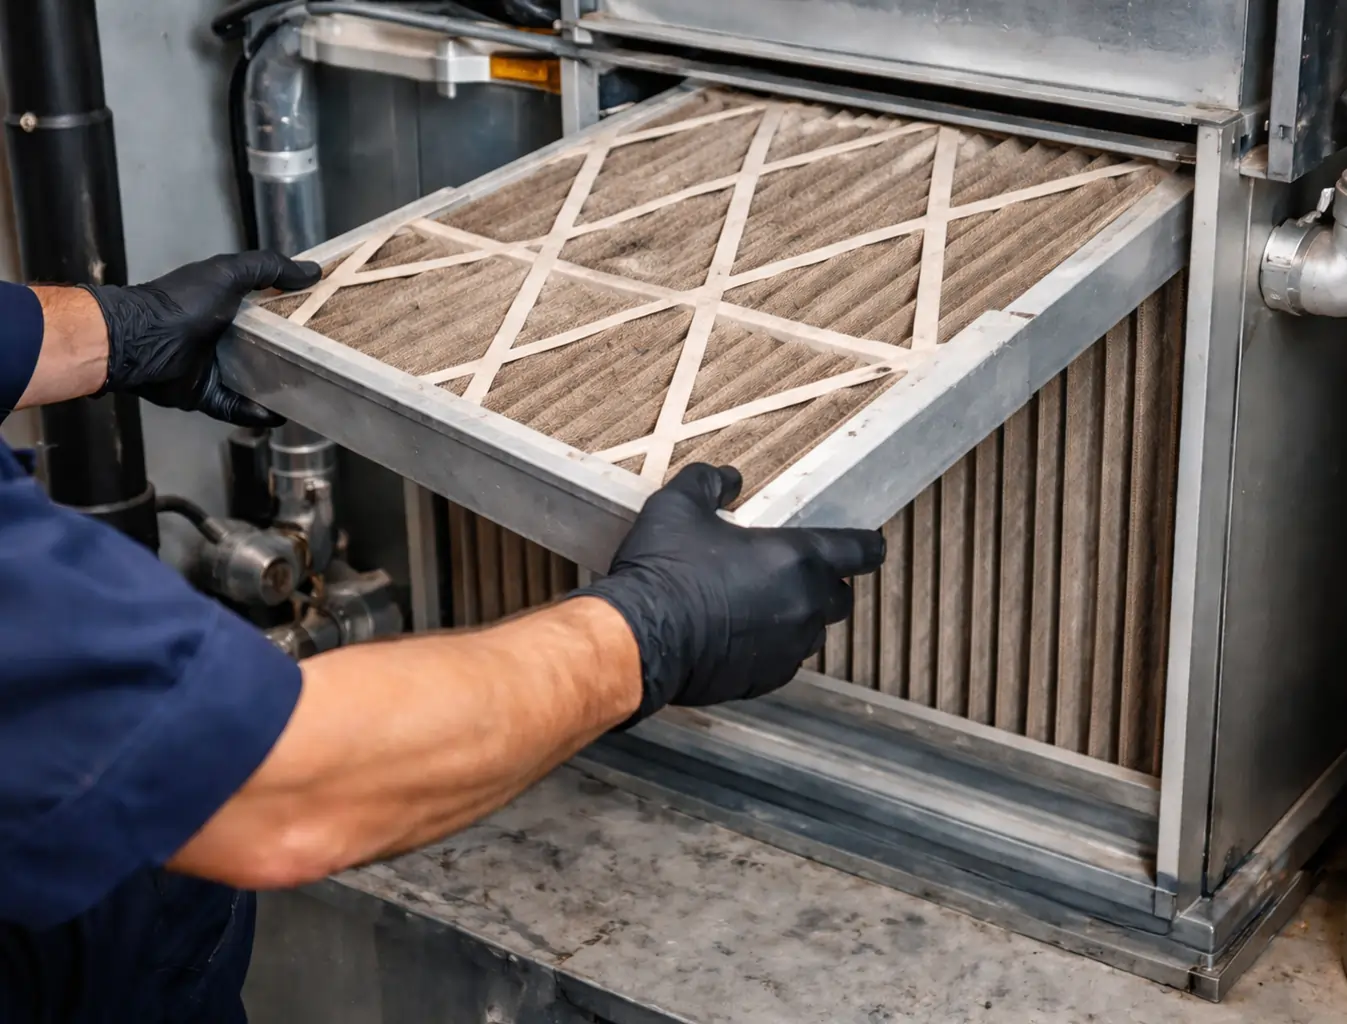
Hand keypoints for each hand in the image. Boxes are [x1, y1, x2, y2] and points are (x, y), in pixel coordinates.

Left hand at [84, 251, 320, 426]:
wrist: (140, 341)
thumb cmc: (182, 303)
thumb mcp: (228, 274)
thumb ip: (268, 268)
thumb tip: (313, 271)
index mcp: (228, 306)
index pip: (269, 310)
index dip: (295, 314)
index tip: (324, 321)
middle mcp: (223, 336)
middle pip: (266, 349)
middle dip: (293, 357)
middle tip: (323, 363)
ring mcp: (215, 367)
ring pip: (255, 382)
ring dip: (278, 389)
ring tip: (308, 394)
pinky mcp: (206, 394)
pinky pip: (237, 407)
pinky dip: (256, 414)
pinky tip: (279, 415)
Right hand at [576, 463, 885, 725]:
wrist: (640, 639)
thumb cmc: (665, 570)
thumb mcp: (678, 506)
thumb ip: (708, 482)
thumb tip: (727, 477)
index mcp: (797, 558)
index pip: (860, 551)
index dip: (867, 545)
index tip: (870, 545)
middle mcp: (804, 605)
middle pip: (839, 597)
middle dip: (825, 585)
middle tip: (794, 573)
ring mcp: (787, 648)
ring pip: (811, 633)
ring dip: (796, 618)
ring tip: (760, 605)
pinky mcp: (765, 679)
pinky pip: (782, 661)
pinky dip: (770, 648)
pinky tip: (738, 635)